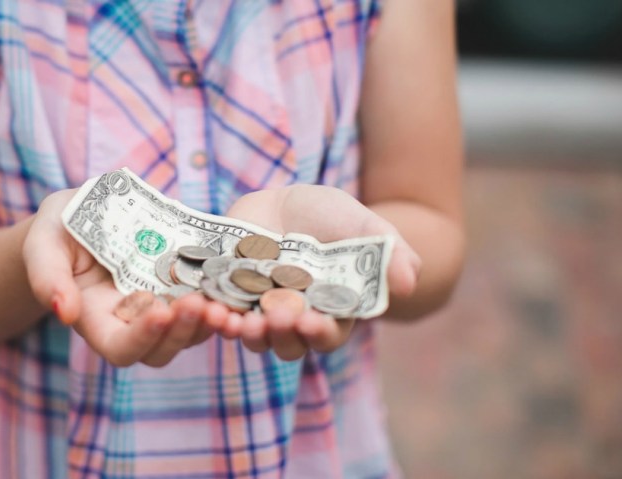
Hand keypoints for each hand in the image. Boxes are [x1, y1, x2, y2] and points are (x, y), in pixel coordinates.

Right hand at [22, 190, 226, 366]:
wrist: (86, 211)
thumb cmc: (59, 228)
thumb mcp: (43, 242)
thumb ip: (47, 276)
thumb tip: (64, 312)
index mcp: (96, 319)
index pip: (119, 348)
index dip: (141, 338)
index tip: (159, 311)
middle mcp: (132, 321)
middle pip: (162, 349)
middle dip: (183, 330)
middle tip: (201, 303)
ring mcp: (162, 305)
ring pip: (192, 331)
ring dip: (210, 320)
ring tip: (225, 298)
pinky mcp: (185, 285)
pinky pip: (210, 302)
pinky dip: (223, 297)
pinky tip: (237, 279)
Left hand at [216, 185, 420, 359]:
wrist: (285, 202)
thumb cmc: (332, 217)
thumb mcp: (365, 226)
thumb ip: (390, 254)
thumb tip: (410, 282)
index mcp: (332, 313)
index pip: (327, 336)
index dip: (319, 333)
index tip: (311, 322)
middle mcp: (296, 321)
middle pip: (288, 344)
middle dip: (282, 335)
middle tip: (276, 317)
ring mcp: (260, 313)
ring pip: (254, 336)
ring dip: (247, 333)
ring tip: (241, 320)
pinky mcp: (229, 299)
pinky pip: (222, 316)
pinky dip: (217, 315)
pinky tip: (212, 307)